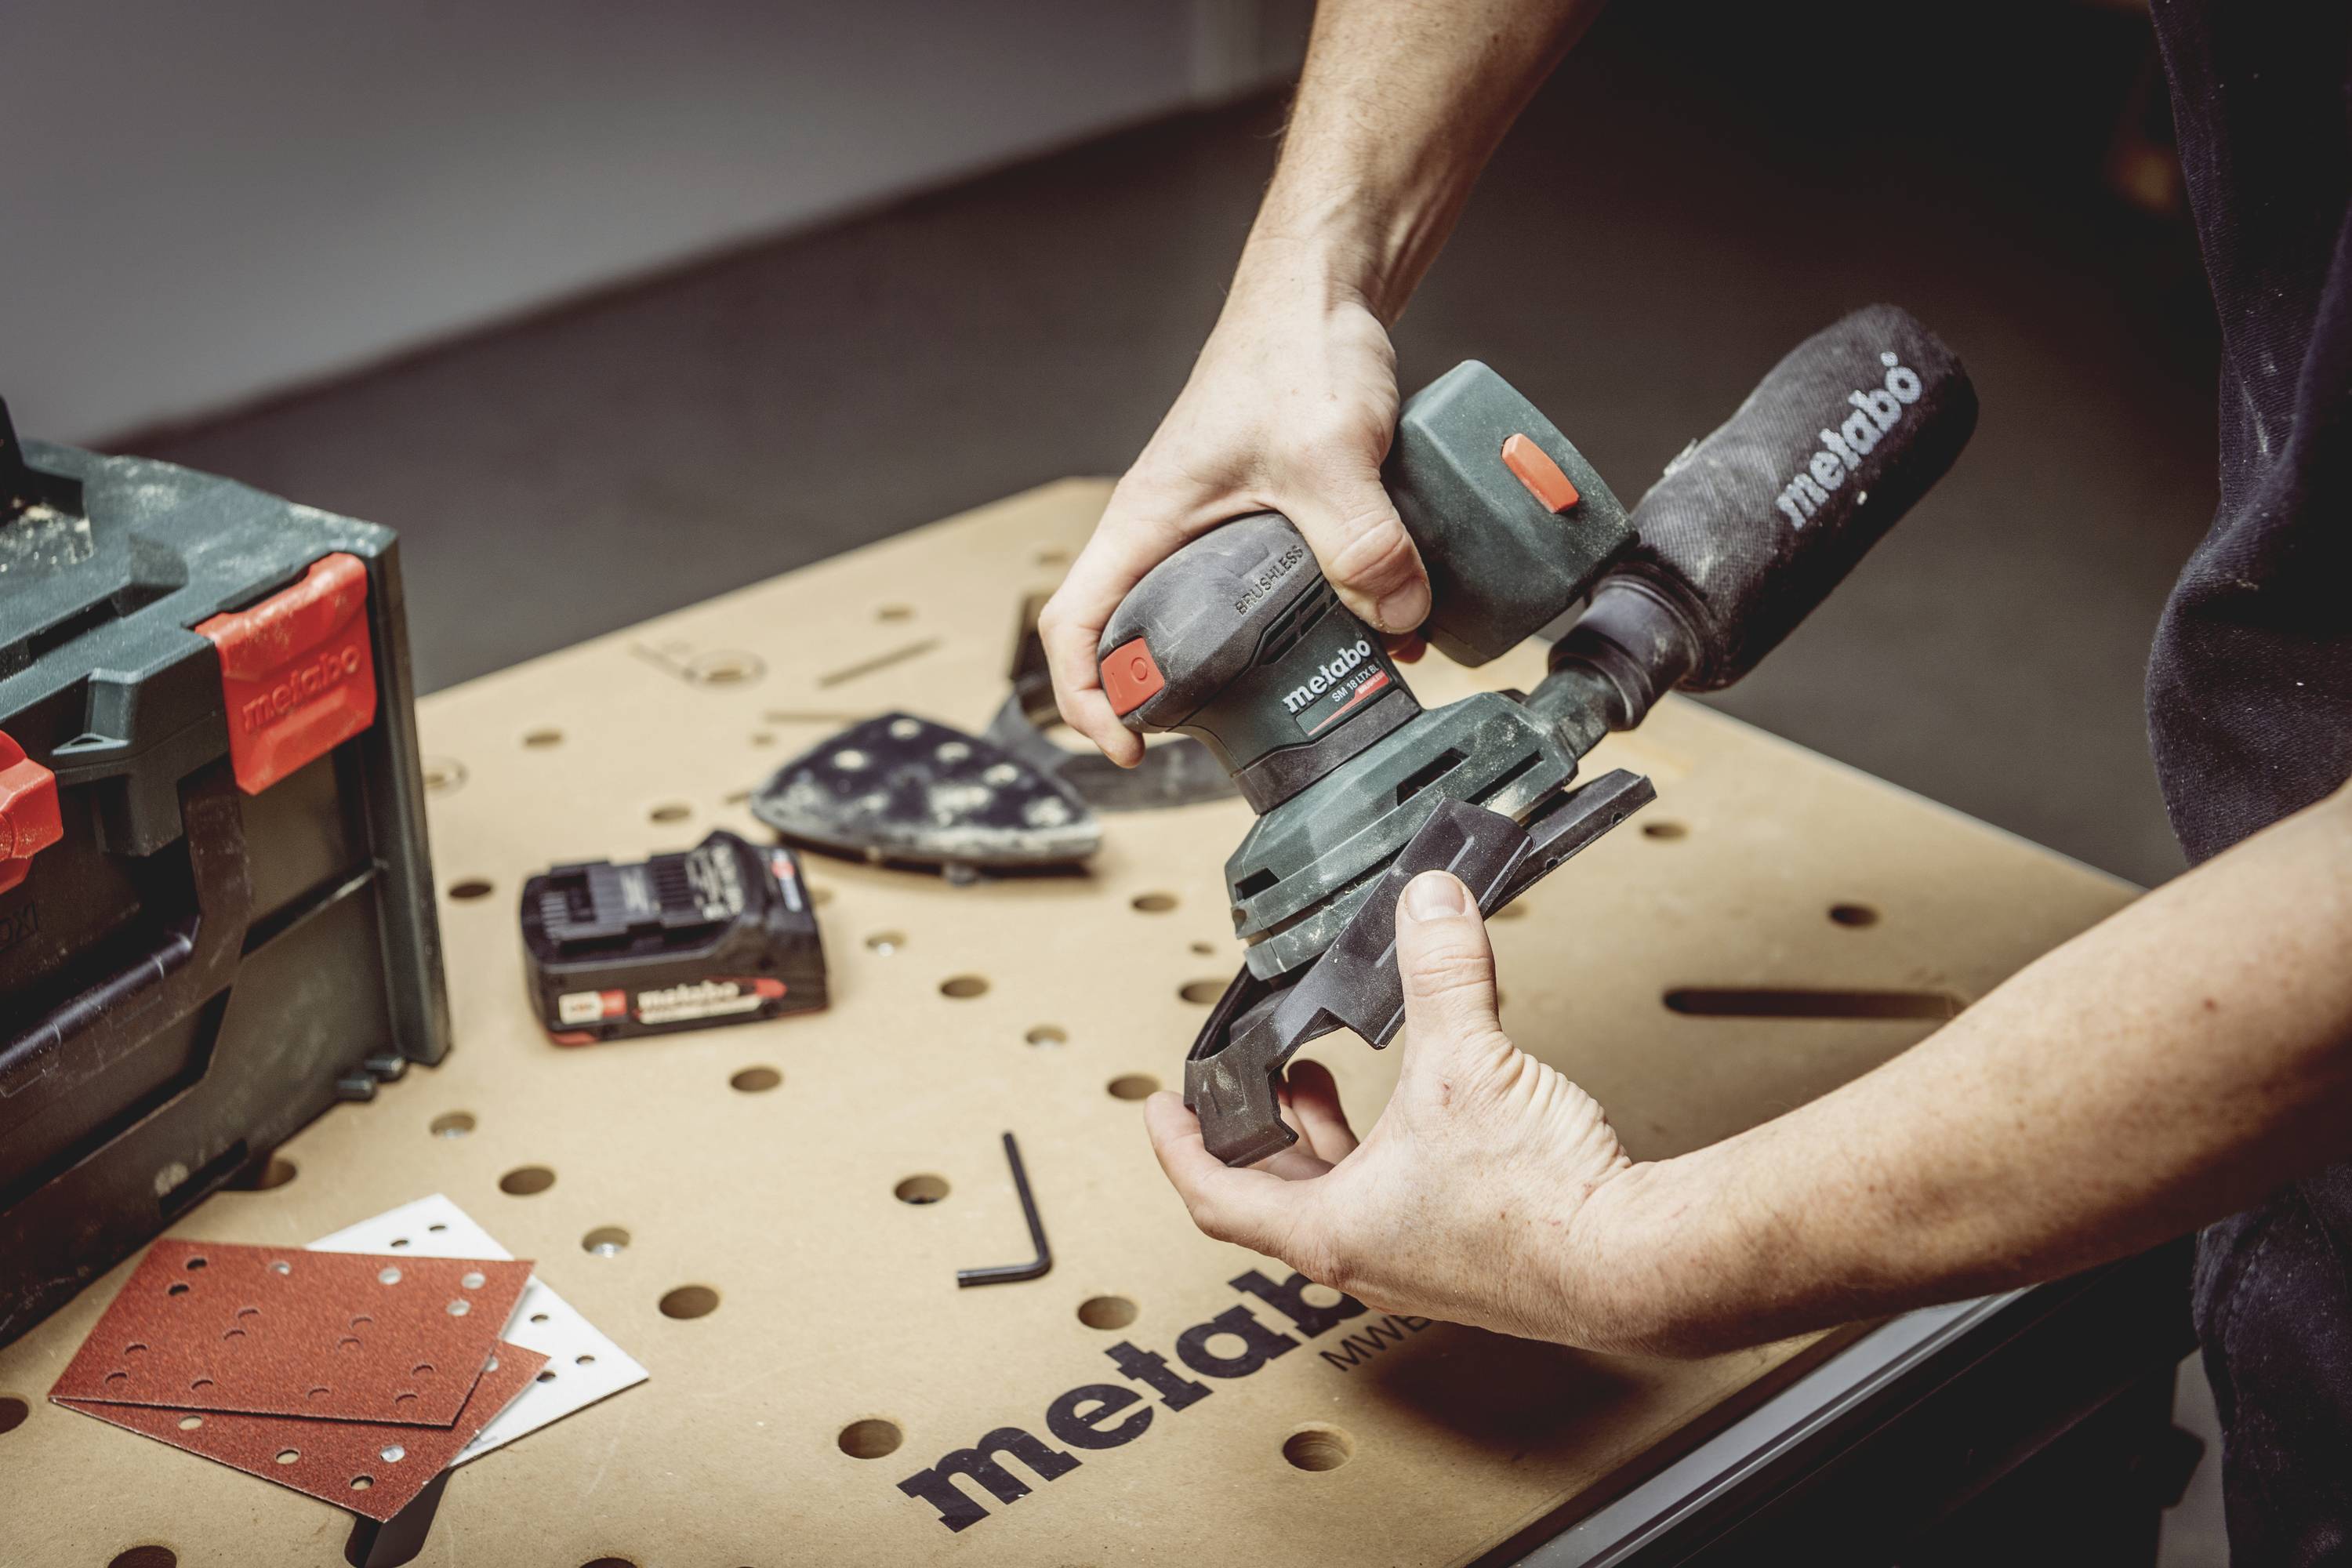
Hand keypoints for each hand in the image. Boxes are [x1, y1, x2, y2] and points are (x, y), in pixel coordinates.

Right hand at [1039, 271, 1428, 765]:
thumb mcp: (1330, 454)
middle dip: (1176, 701)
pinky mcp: (1273, 520)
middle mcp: (1172, 533)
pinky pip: (1281, 590)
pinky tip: (1377, 631)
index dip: (1086, 701)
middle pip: (1141, 639)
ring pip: (1219, 621)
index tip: (1130, 749)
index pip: (1074, 627)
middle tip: (1227, 738)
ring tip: (1319, 691)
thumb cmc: (1292, 349)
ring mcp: (1220, 529)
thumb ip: (1364, 540)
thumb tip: (1400, 619)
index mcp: (1146, 522)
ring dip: (1262, 665)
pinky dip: (1319, 620)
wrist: (1326, 292)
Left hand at [1146, 870, 1647, 1347]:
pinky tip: (1423, 1110)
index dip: (1178, 1145)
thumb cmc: (1541, 1206)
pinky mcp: (1468, 1259)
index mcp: (1331, 1230)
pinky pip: (1398, 1202)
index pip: (1215, 1194)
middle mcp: (1366, 1259)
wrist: (1634, 1265)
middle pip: (1275, 1197)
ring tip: (1326, 1081)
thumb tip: (1428, 904)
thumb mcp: (1469, 1062)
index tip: (1161, 1108)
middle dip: (1259, 1131)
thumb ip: (1442, 971)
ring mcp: (1418, 1265)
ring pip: (1340, 1200)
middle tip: (1252, 1083)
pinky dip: (1385, 1153)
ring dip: (1326, 1140)